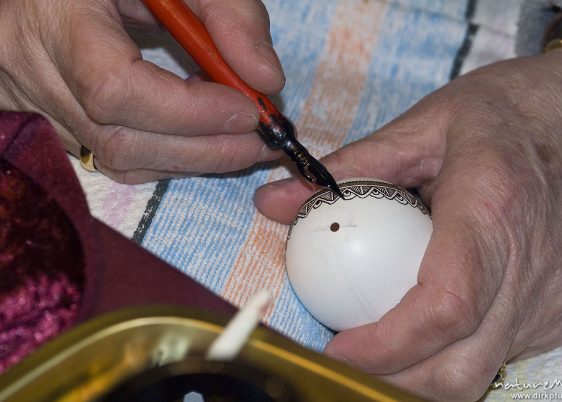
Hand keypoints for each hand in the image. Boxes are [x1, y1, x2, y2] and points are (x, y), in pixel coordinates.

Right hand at [0, 0, 282, 182]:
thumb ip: (228, 13)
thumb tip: (268, 80)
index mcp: (53, 18)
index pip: (115, 88)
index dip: (188, 111)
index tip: (247, 110)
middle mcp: (32, 71)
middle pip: (119, 140)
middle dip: (203, 149)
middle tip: (261, 141)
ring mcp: (37, 105)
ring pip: (117, 159)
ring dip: (190, 157)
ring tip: (236, 136)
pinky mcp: (51, 123)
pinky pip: (112, 158)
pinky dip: (166, 154)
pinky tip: (198, 135)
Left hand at [254, 48, 561, 400]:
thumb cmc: (508, 113)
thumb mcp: (424, 125)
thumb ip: (347, 169)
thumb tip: (273, 203)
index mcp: (494, 206)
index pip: (444, 306)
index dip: (385, 345)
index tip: (336, 346)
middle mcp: (534, 265)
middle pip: (460, 367)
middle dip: (391, 379)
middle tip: (341, 355)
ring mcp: (555, 298)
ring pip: (479, 374)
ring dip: (418, 374)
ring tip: (375, 344)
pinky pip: (498, 353)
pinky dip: (451, 353)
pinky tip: (427, 320)